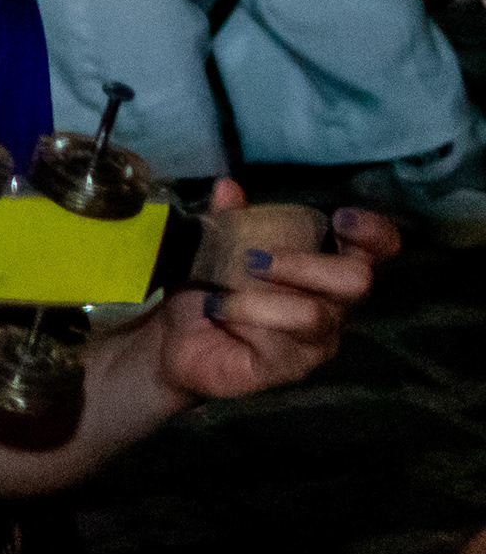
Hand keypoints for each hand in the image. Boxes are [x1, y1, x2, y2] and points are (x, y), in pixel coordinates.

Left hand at [156, 187, 390, 403]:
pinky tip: (217, 310)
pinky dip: (243, 318)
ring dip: (263, 296)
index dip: (374, 233)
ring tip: (223, 289)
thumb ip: (230, 219)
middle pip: (357, 281)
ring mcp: (316, 341)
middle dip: (305, 263)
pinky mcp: (288, 367)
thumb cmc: (211, 290)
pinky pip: (279, 343)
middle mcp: (333, 306)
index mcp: (326, 269)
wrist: (175, 340)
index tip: (342, 217)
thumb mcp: (215, 249)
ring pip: (313, 314)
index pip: (377, 251)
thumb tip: (227, 186)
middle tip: (254, 258)